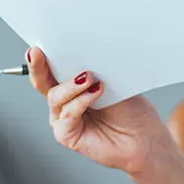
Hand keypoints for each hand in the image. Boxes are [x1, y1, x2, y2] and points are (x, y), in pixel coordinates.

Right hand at [26, 47, 173, 175]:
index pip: (50, 68)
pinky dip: (79, 102)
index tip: (38, 46)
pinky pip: (66, 115)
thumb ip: (92, 70)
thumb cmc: (131, 111)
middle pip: (42, 82)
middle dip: (39, 66)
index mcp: (72, 85)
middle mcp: (65, 102)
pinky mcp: (67, 135)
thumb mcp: (111, 81)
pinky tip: (94, 93)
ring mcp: (64, 118)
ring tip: (91, 79)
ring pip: (55, 97)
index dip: (41, 57)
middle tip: (39, 53)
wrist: (144, 138)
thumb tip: (80, 54)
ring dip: (72, 85)